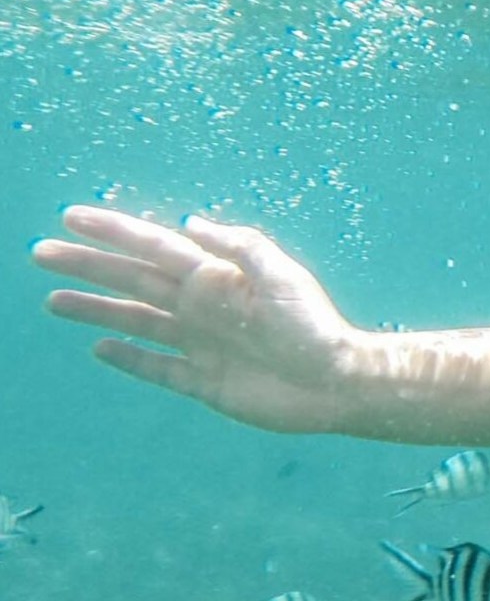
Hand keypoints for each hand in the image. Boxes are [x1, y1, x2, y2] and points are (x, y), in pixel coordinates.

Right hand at [33, 207, 360, 432]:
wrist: (337, 384)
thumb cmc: (315, 327)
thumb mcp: (282, 276)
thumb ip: (239, 246)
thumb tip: (190, 222)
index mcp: (217, 277)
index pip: (155, 246)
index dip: (114, 231)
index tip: (71, 216)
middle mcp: (202, 307)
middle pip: (133, 281)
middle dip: (89, 266)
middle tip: (41, 252)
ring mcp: (200, 345)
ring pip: (136, 322)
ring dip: (96, 309)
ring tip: (54, 300)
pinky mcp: (204, 382)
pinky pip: (159, 368)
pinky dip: (130, 359)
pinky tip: (101, 347)